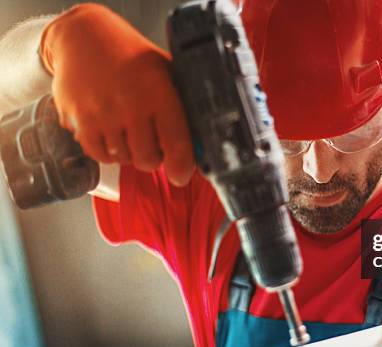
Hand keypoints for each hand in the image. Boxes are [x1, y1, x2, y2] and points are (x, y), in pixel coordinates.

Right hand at [40, 3, 194, 185]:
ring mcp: (103, 115)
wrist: (84, 36)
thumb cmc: (130, 55)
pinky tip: (111, 133)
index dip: (182, 167)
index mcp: (159, 93)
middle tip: (151, 143)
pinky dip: (107, 151)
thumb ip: (182, 103)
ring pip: (123, 159)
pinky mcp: (79, 121)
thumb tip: (202, 139)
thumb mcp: (165, 70)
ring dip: (129, 152)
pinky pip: (99, 155)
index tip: (181, 175)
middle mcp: (131, 106)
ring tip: (128, 129)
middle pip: (148, 160)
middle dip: (153, 157)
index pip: (177, 143)